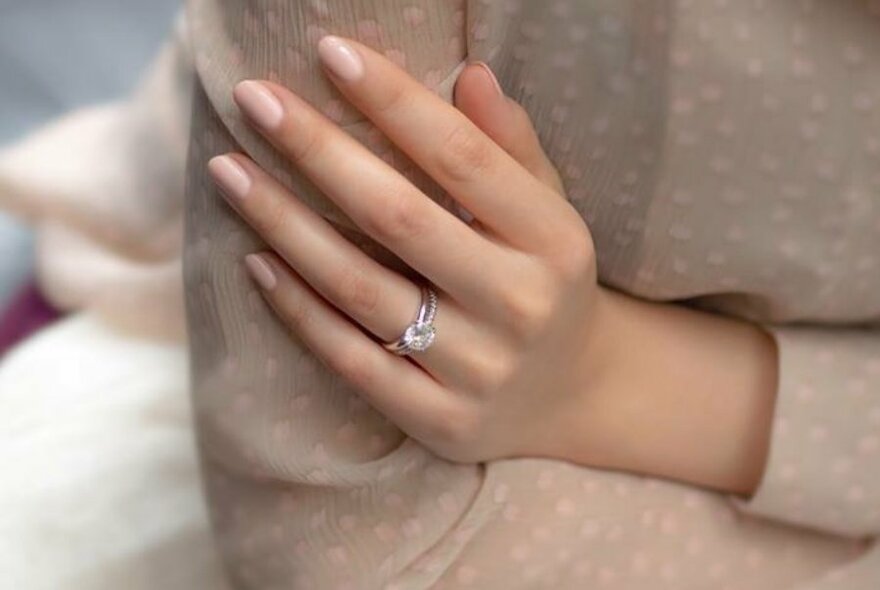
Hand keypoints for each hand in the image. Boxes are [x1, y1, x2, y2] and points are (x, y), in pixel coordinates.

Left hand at [207, 35, 616, 463]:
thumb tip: (469, 73)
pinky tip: (256, 262)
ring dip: (285, 226)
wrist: (571, 396)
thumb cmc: (545, 284)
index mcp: (554, 242)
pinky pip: (351, 359)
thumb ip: (512, 149)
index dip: (395, 102)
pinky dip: (298, 310)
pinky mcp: (437, 418)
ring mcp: (477, 369)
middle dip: (319, 151)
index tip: (330, 53)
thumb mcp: (549, 215)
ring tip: (229, 172)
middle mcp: (519, 305)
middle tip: (254, 99)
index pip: (464, 158)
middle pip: (399, 218)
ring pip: (361, 288)